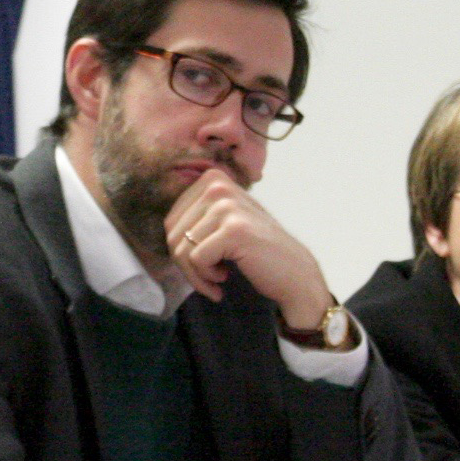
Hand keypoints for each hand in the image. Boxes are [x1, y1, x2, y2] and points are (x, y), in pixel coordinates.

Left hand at [162, 167, 333, 329]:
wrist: (294, 273)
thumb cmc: (257, 253)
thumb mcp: (225, 221)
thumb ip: (197, 215)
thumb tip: (164, 228)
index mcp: (213, 180)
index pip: (171, 220)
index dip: (180, 249)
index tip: (201, 263)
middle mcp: (218, 186)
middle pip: (172, 234)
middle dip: (185, 264)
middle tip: (207, 277)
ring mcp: (227, 206)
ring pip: (181, 249)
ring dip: (196, 275)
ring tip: (217, 280)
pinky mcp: (234, 230)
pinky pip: (196, 260)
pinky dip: (205, 280)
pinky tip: (224, 280)